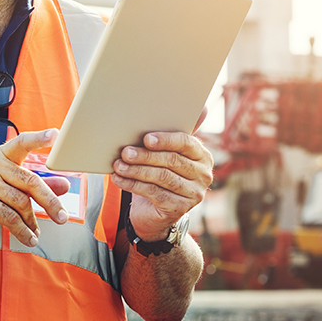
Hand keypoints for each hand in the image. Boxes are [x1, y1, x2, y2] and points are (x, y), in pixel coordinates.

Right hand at [0, 129, 70, 247]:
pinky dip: (22, 230)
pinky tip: (27, 238)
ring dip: (32, 222)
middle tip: (62, 216)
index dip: (39, 138)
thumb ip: (33, 185)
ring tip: (36, 232)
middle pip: (30, 181)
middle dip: (49, 201)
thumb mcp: (5, 187)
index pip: (21, 142)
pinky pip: (9, 217)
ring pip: (21, 202)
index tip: (55, 134)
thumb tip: (64, 185)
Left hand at [110, 127, 213, 241]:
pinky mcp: (180, 208)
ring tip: (118, 165)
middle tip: (125, 152)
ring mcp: (194, 193)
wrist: (155, 210)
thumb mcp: (163, 156)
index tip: (146, 138)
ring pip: (162, 177)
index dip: (165, 140)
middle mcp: (203, 174)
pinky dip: (133, 185)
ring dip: (136, 170)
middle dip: (145, 156)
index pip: (186, 143)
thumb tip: (176, 111)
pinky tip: (119, 179)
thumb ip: (166, 139)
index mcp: (202, 155)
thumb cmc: (158, 174)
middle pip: (172, 160)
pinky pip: (154, 193)